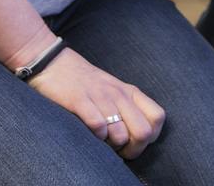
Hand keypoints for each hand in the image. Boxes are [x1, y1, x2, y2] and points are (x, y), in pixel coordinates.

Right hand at [28, 47, 165, 158]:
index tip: (134, 141)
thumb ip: (129, 109)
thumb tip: (141, 138)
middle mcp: (119, 94)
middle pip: (143, 132)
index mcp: (131, 93)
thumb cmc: (87, 85)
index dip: (150, 137)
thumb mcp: (115, 92)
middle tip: (118, 150)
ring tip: (102, 141)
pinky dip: (96, 136)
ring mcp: (100, 97)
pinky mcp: (79, 101)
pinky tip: (90, 133)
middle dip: (132, 149)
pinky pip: (97, 126)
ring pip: (120, 135)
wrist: (55, 64)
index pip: (158, 117)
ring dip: (111, 145)